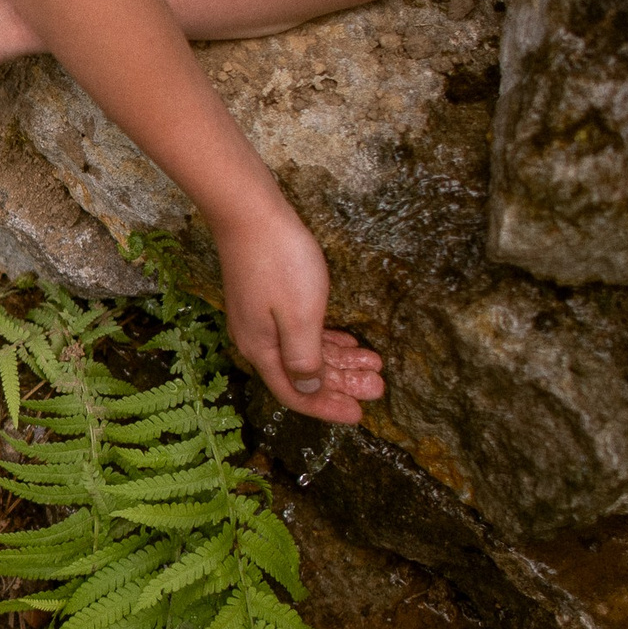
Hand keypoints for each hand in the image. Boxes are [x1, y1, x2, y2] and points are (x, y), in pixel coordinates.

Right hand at [209, 201, 383, 424]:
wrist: (249, 214)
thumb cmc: (279, 262)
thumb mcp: (300, 316)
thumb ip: (305, 358)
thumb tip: (309, 389)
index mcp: (262, 349)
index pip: (295, 393)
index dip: (326, 407)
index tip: (359, 414)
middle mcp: (258, 340)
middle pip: (303, 375)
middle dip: (342, 384)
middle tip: (378, 388)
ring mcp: (262, 319)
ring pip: (305, 352)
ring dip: (340, 362)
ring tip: (373, 364)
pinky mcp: (268, 299)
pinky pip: (300, 332)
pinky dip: (326, 340)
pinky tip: (348, 341)